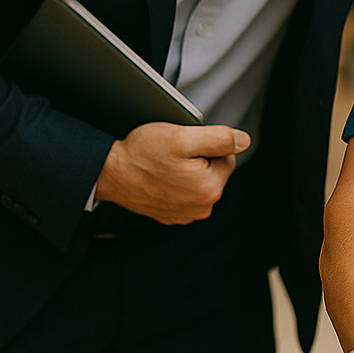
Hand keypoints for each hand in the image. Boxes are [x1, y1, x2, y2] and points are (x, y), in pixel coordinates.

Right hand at [95, 122, 249, 222]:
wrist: (109, 172)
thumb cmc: (142, 153)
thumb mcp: (183, 137)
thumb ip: (219, 138)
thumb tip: (244, 140)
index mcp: (210, 188)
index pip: (227, 156)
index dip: (207, 145)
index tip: (186, 145)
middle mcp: (201, 207)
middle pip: (215, 169)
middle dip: (199, 158)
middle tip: (174, 154)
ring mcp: (185, 214)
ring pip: (199, 180)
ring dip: (187, 170)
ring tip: (165, 165)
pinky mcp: (171, 215)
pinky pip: (184, 192)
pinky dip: (176, 183)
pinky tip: (160, 176)